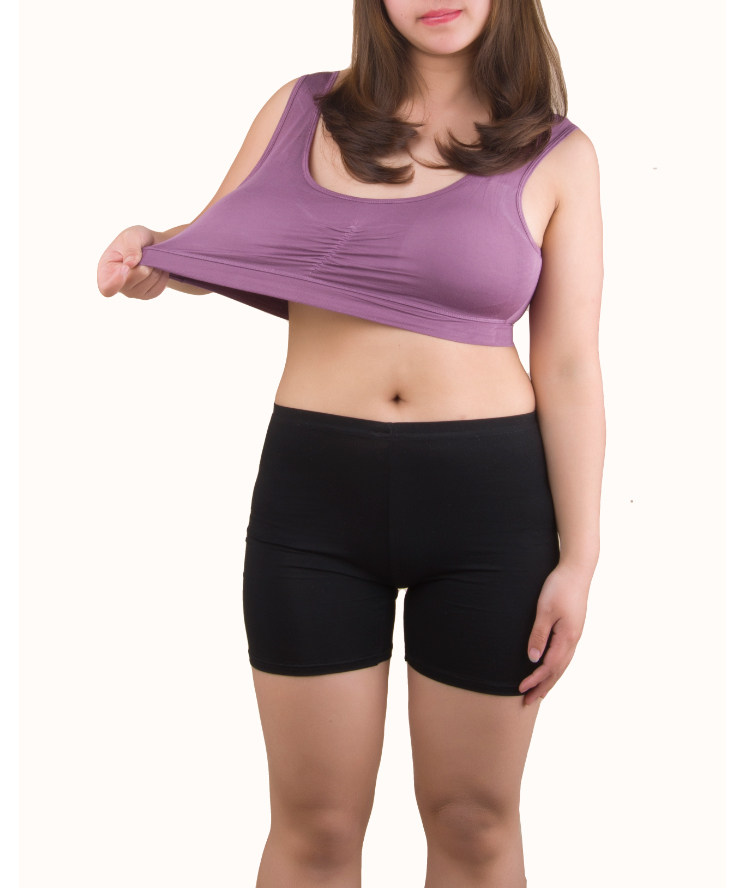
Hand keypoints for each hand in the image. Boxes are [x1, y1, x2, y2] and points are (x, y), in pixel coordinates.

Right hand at [97, 224, 169, 299]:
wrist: (153, 246)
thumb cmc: (137, 239)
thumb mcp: (132, 235)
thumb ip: (130, 247)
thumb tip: (130, 264)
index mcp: (106, 270)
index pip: (106, 287)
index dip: (115, 282)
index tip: (124, 268)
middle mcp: (118, 286)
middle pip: (134, 279)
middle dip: (143, 263)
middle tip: (143, 253)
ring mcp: (133, 293)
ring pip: (150, 281)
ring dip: (154, 267)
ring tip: (149, 260)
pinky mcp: (148, 295)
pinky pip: (159, 286)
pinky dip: (161, 274)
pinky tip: (155, 268)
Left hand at [519, 561, 590, 704]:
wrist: (577, 570)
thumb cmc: (559, 587)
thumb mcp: (545, 610)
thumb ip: (539, 635)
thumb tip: (533, 659)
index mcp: (567, 638)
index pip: (549, 667)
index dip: (535, 680)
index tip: (520, 690)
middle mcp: (573, 640)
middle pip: (558, 670)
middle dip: (543, 686)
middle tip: (528, 701)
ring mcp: (575, 634)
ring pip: (563, 664)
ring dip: (550, 679)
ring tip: (539, 691)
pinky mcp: (573, 628)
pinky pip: (564, 655)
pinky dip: (556, 667)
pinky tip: (550, 668)